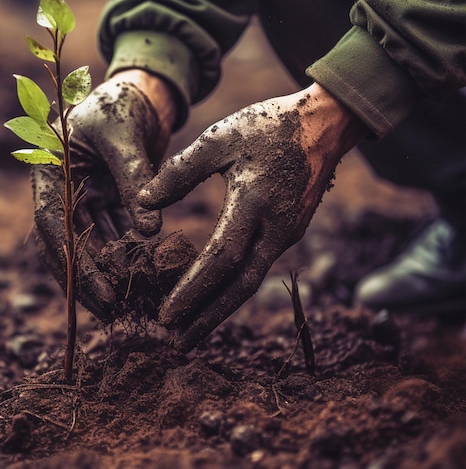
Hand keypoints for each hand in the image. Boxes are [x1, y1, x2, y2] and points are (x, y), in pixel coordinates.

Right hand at [32, 70, 176, 320]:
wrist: (139, 89)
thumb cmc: (121, 101)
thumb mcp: (124, 137)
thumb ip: (135, 181)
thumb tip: (150, 231)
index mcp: (51, 173)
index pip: (55, 228)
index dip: (76, 265)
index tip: (102, 294)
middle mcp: (64, 190)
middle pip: (71, 245)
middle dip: (91, 280)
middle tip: (114, 312)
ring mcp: (87, 197)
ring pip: (95, 243)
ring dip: (112, 271)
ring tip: (132, 301)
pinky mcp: (110, 199)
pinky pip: (117, 232)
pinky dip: (130, 252)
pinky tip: (147, 274)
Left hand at [138, 83, 362, 350]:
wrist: (325, 124)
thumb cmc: (269, 126)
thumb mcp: (220, 139)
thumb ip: (180, 171)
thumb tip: (143, 202)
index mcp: (255, 203)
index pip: (220, 259)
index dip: (193, 290)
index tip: (166, 315)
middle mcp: (276, 229)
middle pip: (239, 287)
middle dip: (207, 318)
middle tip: (177, 344)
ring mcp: (286, 234)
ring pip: (250, 282)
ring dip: (220, 308)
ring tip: (191, 332)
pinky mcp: (289, 233)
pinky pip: (257, 268)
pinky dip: (232, 288)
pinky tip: (213, 296)